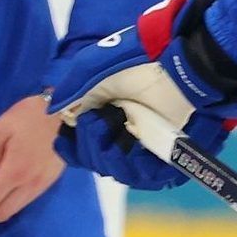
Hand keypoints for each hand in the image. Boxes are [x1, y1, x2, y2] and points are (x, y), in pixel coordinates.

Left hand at [0, 94, 65, 223]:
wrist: (71, 114)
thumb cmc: (34, 116)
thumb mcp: (2, 126)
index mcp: (14, 171)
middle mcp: (29, 185)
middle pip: (2, 213)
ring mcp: (42, 185)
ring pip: (15, 210)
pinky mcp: (50, 181)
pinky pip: (25, 201)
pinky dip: (9, 204)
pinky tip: (3, 193)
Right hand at [47, 0, 236, 188]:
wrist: (181, 61)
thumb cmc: (138, 59)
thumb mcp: (93, 67)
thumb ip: (70, 89)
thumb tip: (54, 113)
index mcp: (105, 114)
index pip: (79, 146)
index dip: (71, 146)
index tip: (66, 136)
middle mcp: (125, 132)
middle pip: (95, 160)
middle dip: (90, 146)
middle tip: (99, 122)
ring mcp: (148, 144)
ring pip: (119, 171)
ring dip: (109, 157)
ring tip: (117, 133)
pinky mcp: (170, 153)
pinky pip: (148, 177)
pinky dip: (136, 168)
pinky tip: (132, 150)